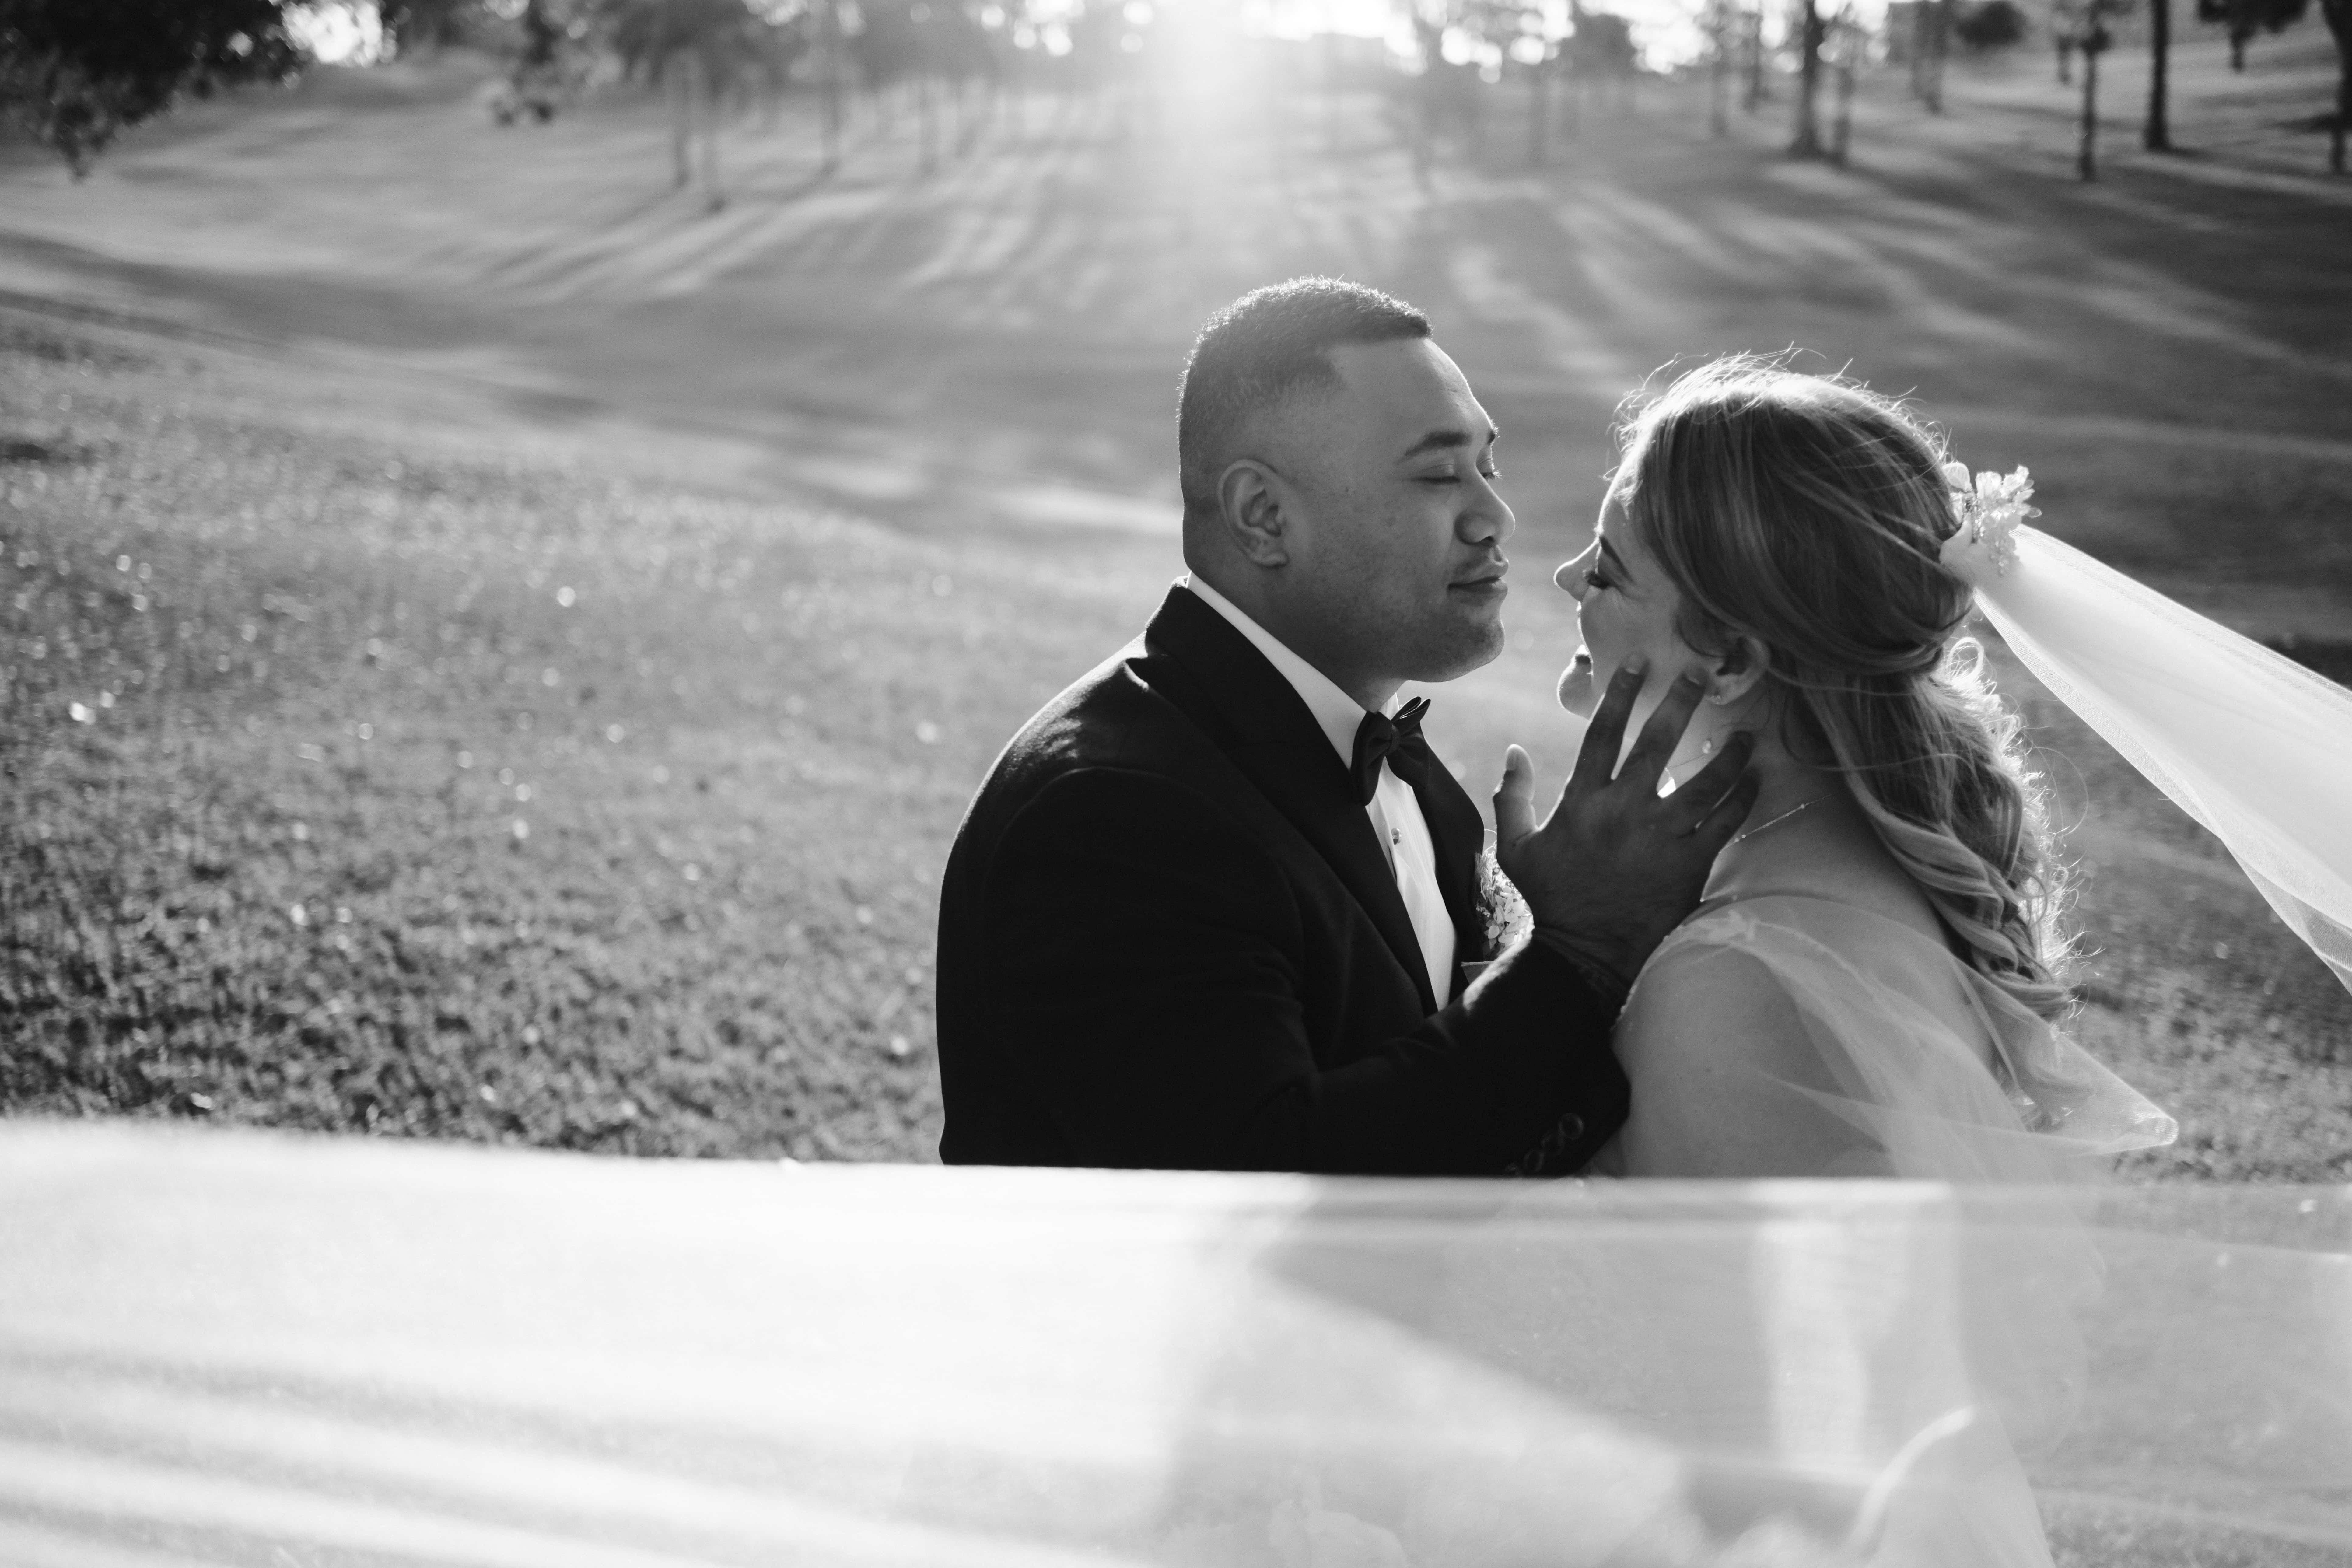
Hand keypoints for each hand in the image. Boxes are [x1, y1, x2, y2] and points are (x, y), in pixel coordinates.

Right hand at [1493, 658, 1759, 993]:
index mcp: (1582, 803)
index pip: (1603, 735)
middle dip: (1679, 704)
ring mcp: (1660, 838)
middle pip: (1656, 745)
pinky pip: (1724, 824)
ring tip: (1746, 734)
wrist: (1584, 953)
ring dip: (1728, 755)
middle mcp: (1623, 812)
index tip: (1639, 663)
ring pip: (1704, 784)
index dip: (1620, 695)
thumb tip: (1513, 751)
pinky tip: (1757, 780)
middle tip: (1700, 675)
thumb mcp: (1516, 847)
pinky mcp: (1689, 864)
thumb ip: (1513, 797)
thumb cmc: (1552, 899)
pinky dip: (1743, 800)